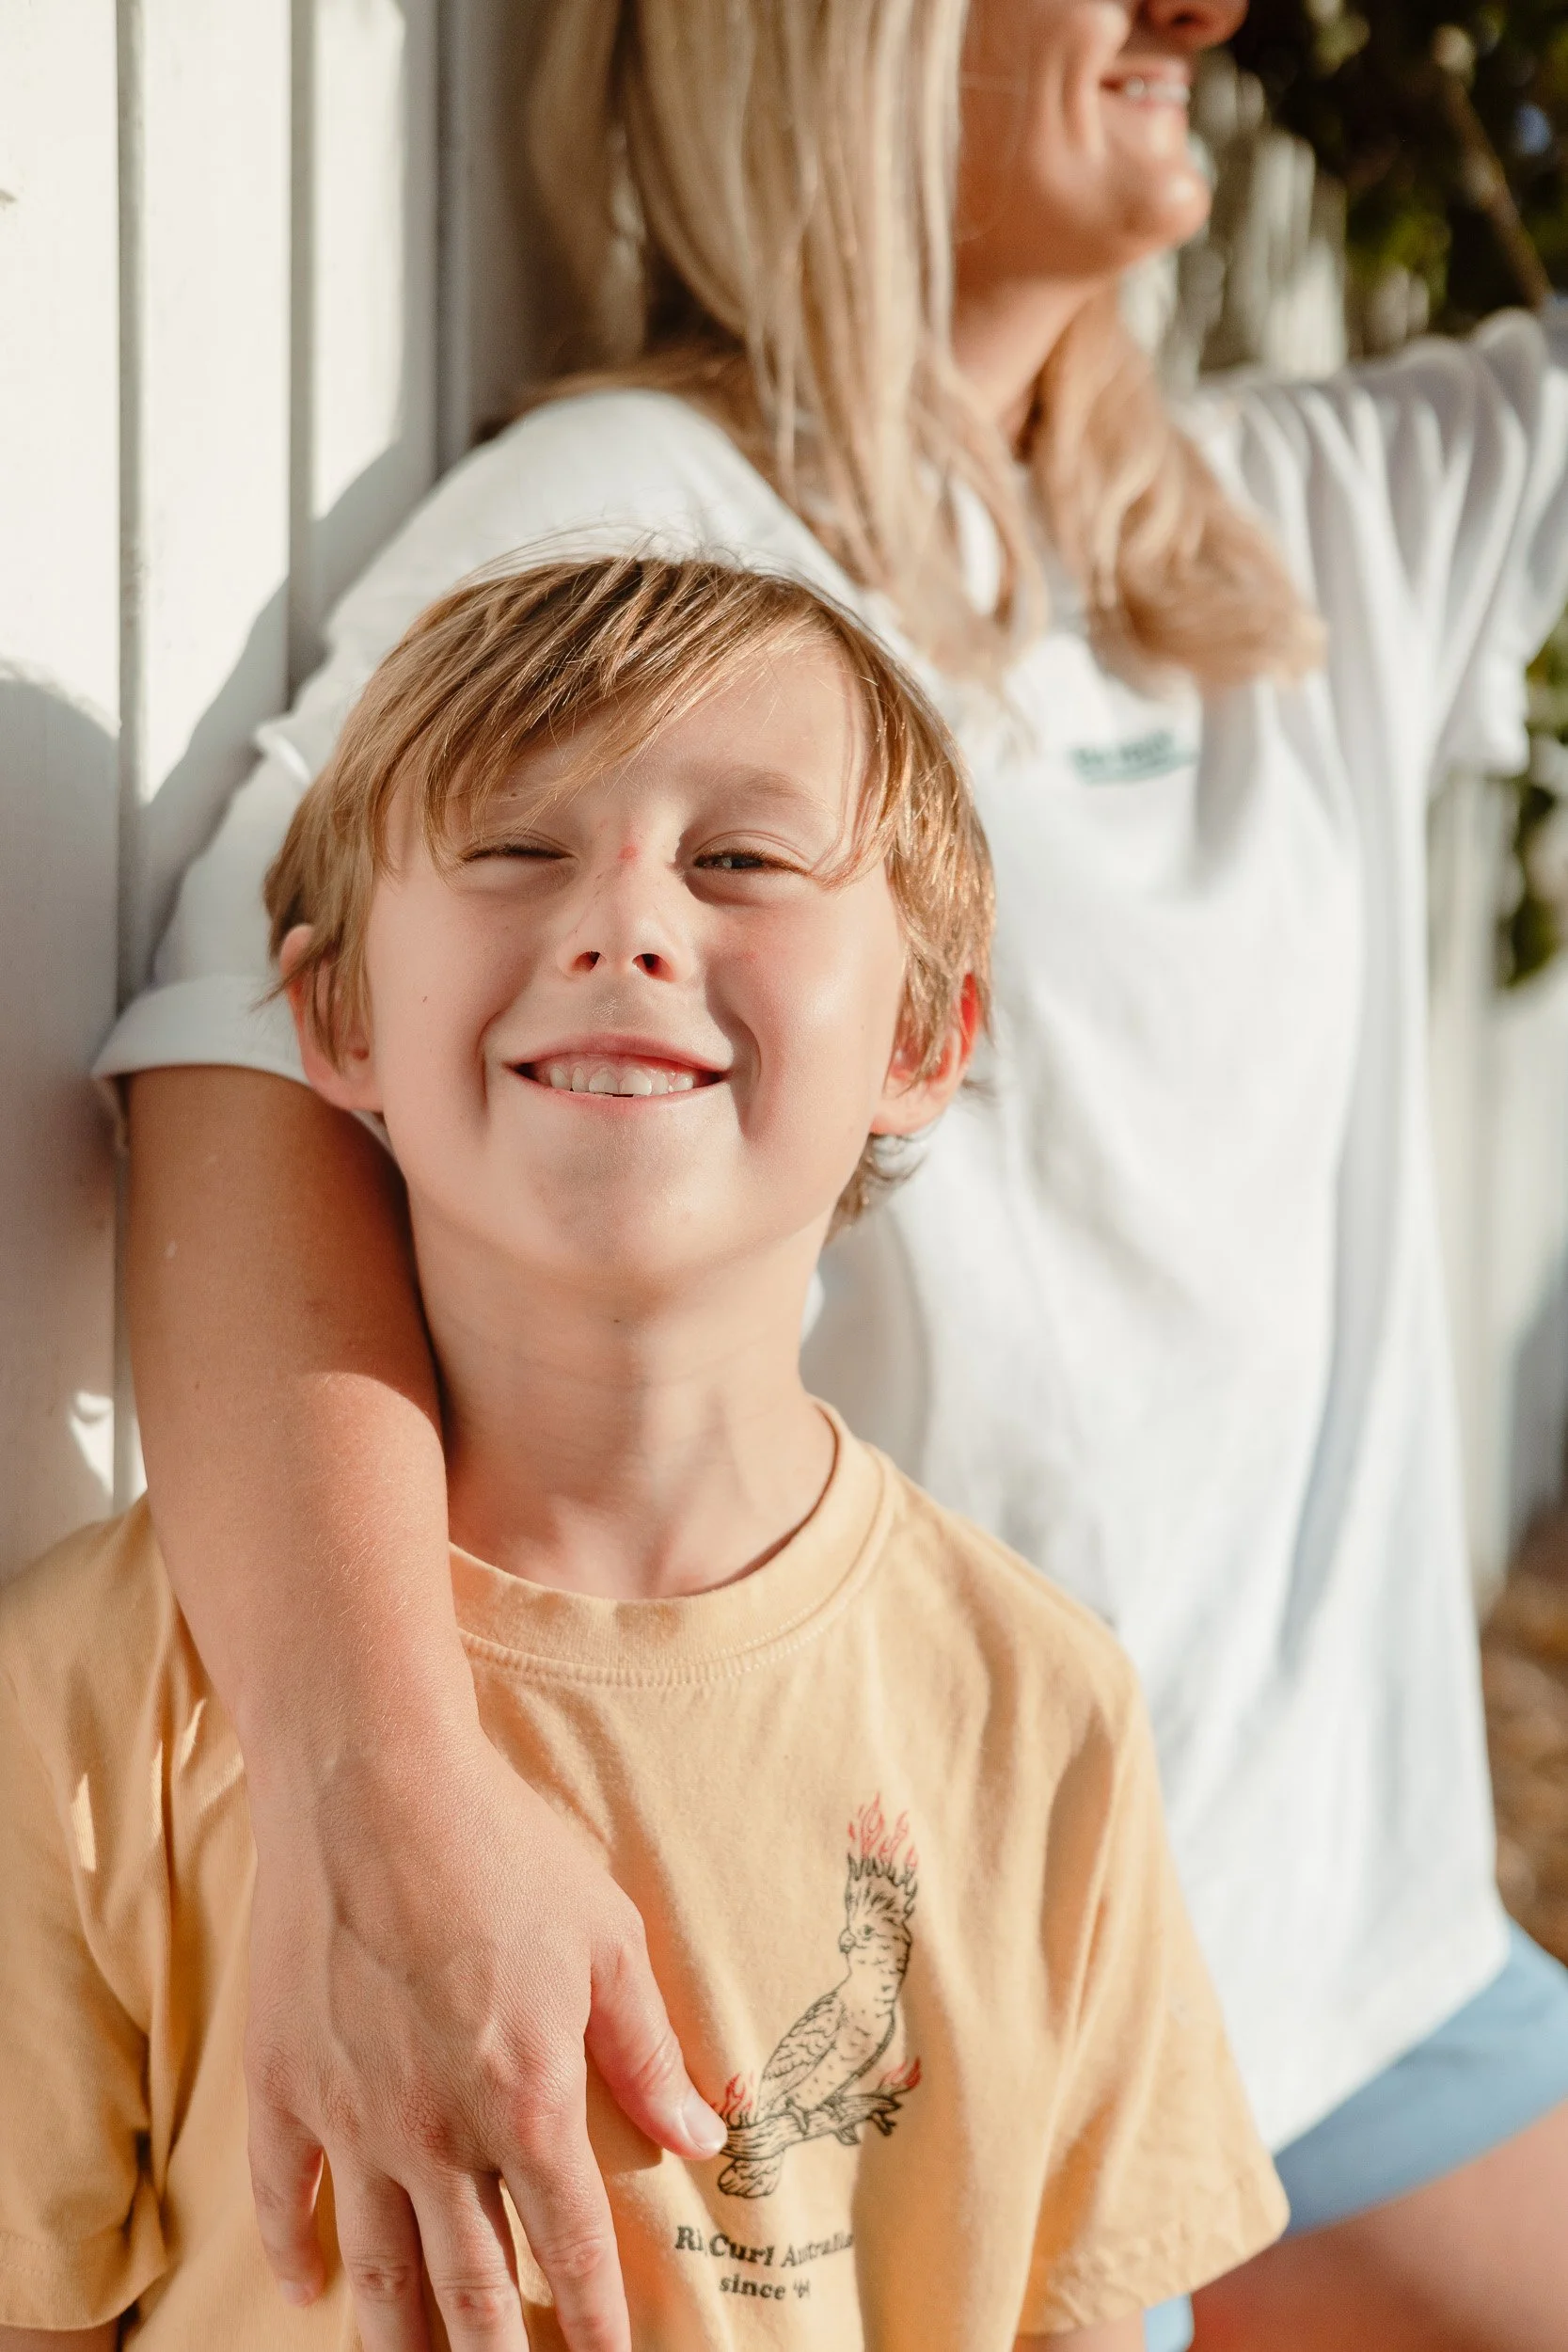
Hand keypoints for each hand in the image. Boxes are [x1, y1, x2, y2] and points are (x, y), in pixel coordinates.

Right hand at [242, 1709, 725, 2351]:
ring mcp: (348, 2114)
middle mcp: (434, 2130)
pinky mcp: (281, 2080)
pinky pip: (281, 2197)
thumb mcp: (605, 1938)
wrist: (368, 1781)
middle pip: (469, 2285)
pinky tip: (310, 2290)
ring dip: (400, 2338)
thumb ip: (645, 2050)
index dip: (593, 2319)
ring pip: (375, 2269)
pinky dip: (294, 2254)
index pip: (570, 2243)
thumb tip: (699, 2136)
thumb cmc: (500, 1846)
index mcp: (525, 2098)